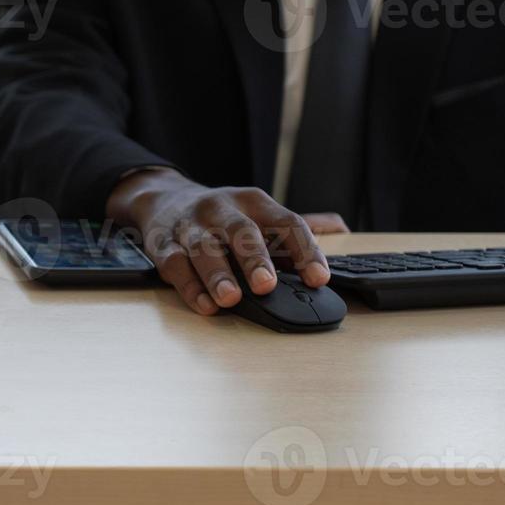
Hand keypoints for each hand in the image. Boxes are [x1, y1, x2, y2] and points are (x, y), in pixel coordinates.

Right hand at [106, 169, 336, 316]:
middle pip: (240, 231)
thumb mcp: (257, 212)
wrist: (164, 199)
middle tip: (266, 285)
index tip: (318, 279)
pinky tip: (205, 304)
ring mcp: (190, 226)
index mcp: (254, 202)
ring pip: (204, 248)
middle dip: (253, 259)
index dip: (304, 251)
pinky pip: (175, 265)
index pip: (286, 222)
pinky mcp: (163, 245)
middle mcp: (222, 209)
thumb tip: (341, 228)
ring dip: (217, 274)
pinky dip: (190, 287)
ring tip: (229, 299)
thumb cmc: (221, 216)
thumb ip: (293, 228)